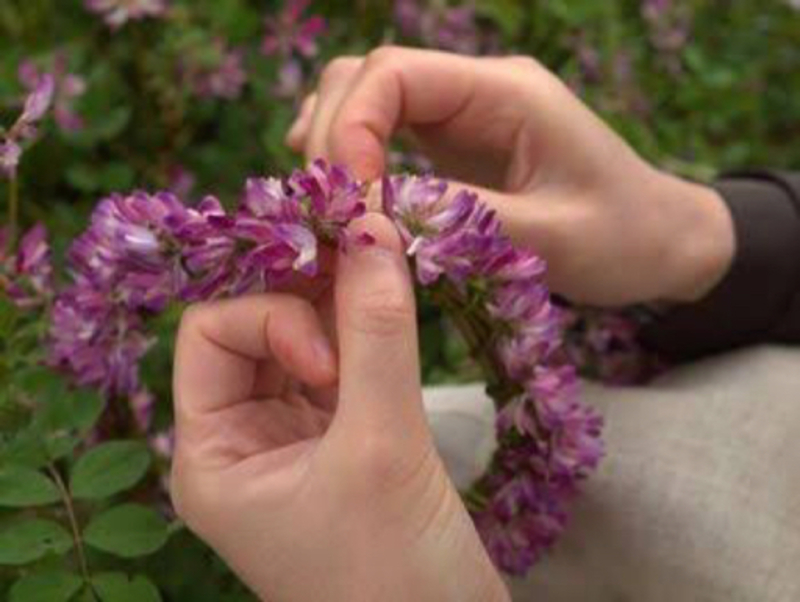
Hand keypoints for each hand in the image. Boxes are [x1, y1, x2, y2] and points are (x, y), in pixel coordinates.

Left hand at [171, 214, 508, 601]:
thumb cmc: (395, 577)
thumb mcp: (381, 449)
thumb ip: (378, 335)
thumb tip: (371, 228)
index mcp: (212, 456)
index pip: (213, 333)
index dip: (272, 316)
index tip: (332, 358)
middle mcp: (245, 440)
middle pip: (263, 321)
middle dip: (311, 272)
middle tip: (363, 217)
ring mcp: (298, 437)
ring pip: (312, 333)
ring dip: (347, 289)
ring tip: (386, 239)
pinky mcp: (350, 437)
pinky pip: (352, 358)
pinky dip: (373, 322)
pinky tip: (397, 286)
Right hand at [287, 47, 734, 306]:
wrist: (655, 241)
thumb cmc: (620, 237)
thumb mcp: (548, 236)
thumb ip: (460, 219)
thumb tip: (370, 214)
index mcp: (505, 91)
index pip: (393, 73)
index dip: (351, 128)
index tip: (348, 199)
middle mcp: (474, 90)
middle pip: (364, 77)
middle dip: (332, 138)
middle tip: (328, 211)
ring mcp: (460, 115)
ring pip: (365, 100)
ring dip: (333, 146)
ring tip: (327, 206)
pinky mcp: (452, 146)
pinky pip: (383, 132)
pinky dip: (350, 156)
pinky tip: (339, 191)